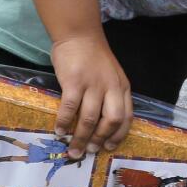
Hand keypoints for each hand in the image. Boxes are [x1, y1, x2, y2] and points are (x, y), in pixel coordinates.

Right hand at [49, 34, 131, 156]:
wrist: (79, 34)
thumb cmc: (93, 56)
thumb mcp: (111, 75)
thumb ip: (110, 95)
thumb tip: (100, 123)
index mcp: (122, 87)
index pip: (127, 117)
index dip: (118, 135)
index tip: (109, 147)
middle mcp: (111, 87)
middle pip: (111, 121)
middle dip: (100, 140)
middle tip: (90, 151)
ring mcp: (93, 85)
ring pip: (90, 119)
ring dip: (81, 138)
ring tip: (73, 149)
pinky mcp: (74, 82)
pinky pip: (70, 108)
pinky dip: (64, 122)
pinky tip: (59, 131)